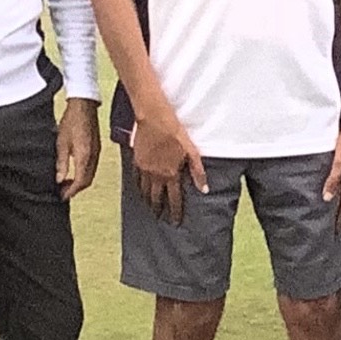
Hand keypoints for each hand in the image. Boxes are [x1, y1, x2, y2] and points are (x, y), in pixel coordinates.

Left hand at [56, 98, 101, 199]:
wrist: (84, 106)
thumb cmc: (71, 121)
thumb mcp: (61, 143)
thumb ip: (61, 163)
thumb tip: (59, 179)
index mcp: (85, 156)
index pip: (81, 181)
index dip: (71, 192)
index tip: (62, 196)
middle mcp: (94, 156)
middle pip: (88, 181)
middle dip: (76, 189)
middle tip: (63, 192)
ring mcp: (97, 152)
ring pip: (91, 174)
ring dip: (80, 182)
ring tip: (67, 183)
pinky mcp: (97, 147)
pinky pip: (92, 166)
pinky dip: (84, 173)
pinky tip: (75, 171)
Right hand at [130, 107, 205, 224]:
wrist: (154, 118)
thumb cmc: (175, 131)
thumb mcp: (192, 150)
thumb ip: (197, 171)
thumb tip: (204, 189)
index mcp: (171, 174)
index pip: (174, 199)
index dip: (175, 212)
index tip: (175, 222)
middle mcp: (156, 175)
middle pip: (156, 198)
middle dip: (158, 209)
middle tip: (159, 217)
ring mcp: (144, 169)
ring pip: (145, 190)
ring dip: (148, 200)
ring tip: (150, 206)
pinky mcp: (136, 161)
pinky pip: (136, 179)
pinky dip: (138, 186)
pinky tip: (140, 189)